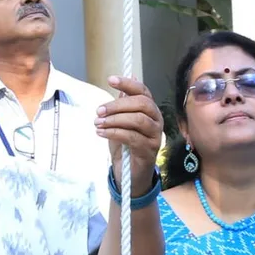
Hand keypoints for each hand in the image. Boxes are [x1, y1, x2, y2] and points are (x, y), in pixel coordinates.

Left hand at [98, 76, 163, 196]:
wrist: (129, 174)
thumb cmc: (125, 146)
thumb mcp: (119, 122)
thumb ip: (123, 105)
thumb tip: (126, 83)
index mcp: (150, 110)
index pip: (143, 91)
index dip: (128, 84)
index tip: (110, 80)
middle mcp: (157, 120)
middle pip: (142, 104)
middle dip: (118, 105)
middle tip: (99, 111)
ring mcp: (155, 135)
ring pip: (138, 120)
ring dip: (115, 119)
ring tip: (98, 123)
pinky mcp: (149, 150)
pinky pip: (132, 137)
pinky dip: (114, 133)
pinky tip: (101, 133)